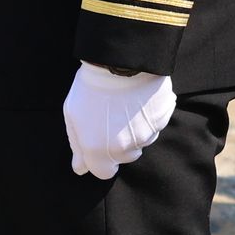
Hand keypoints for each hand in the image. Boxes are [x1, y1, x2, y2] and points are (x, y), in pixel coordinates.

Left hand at [62, 62, 175, 179]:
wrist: (121, 61)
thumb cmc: (91, 87)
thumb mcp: (73, 115)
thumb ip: (77, 146)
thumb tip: (81, 168)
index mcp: (98, 150)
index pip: (104, 172)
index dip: (101, 160)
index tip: (100, 143)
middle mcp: (124, 148)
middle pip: (125, 157)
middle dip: (120, 144)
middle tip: (113, 118)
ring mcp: (146, 133)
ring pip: (143, 140)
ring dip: (136, 130)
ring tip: (127, 106)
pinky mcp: (162, 118)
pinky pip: (156, 124)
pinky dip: (150, 116)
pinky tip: (140, 99)